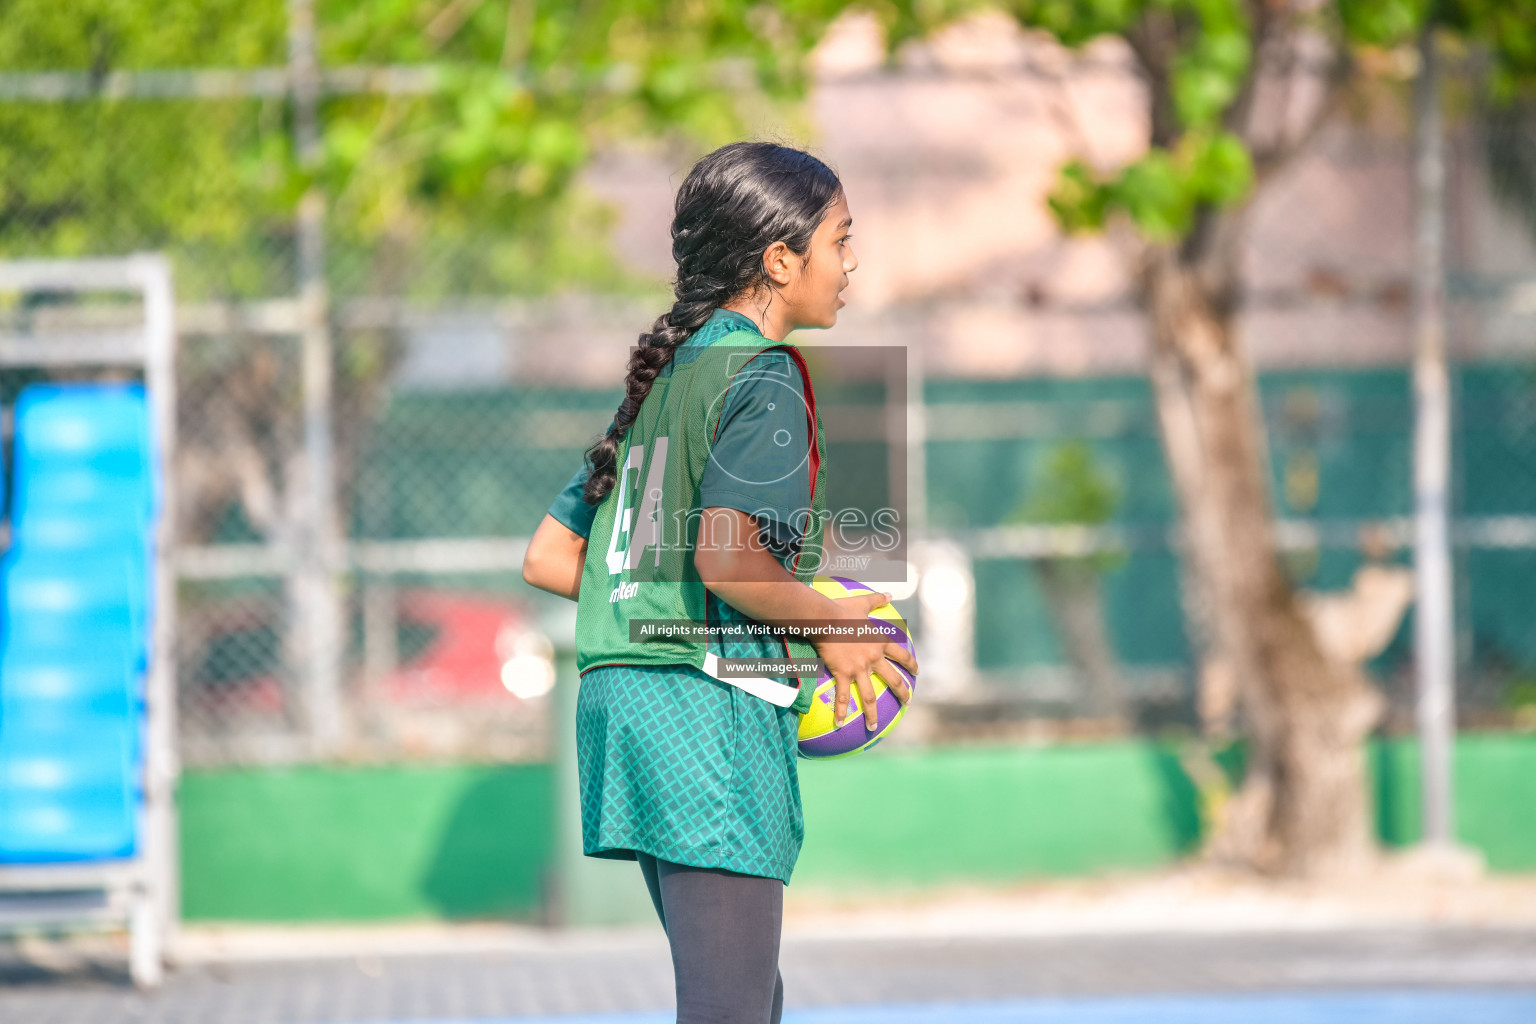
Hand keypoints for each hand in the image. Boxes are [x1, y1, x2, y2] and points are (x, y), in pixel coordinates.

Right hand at [811, 590, 918, 730]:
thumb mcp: (862, 603)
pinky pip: (843, 696)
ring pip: (869, 696)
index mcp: (879, 642)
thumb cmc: (842, 609)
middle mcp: (873, 658)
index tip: (916, 672)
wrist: (825, 619)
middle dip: (902, 692)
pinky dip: (841, 711)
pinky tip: (840, 724)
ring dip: (872, 713)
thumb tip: (889, 593)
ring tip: (874, 727)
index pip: (901, 655)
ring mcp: (859, 668)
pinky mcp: (843, 673)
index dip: (911, 664)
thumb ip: (877, 599)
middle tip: (908, 702)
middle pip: (893, 679)